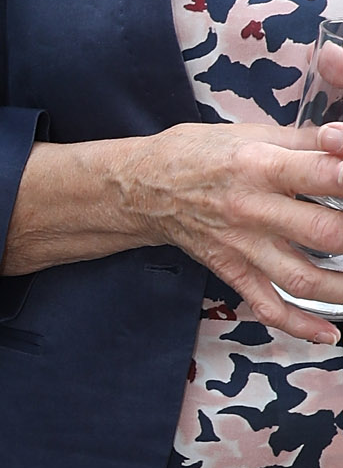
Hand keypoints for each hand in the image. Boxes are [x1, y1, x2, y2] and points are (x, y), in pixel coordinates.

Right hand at [8, 119, 342, 336]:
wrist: (143, 187)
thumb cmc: (200, 154)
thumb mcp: (252, 133)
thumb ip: (307, 142)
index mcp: (260, 165)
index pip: (323, 173)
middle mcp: (253, 209)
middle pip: (325, 231)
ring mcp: (243, 246)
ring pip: (303, 278)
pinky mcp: (232, 271)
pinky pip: (268, 305)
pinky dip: (300, 325)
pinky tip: (330, 333)